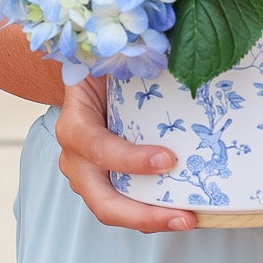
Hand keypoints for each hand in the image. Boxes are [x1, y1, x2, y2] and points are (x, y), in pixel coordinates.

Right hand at [54, 73, 196, 233]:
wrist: (89, 77)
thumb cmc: (103, 67)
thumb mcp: (112, 59)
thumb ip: (135, 58)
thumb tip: (180, 44)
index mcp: (74, 126)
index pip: (97, 149)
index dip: (130, 160)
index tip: (170, 159)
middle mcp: (76, 158)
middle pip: (102, 202)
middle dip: (143, 215)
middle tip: (185, 217)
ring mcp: (88, 176)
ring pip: (114, 210)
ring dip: (151, 219)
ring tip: (188, 218)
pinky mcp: (105, 182)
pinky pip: (126, 203)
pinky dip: (152, 210)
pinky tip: (182, 208)